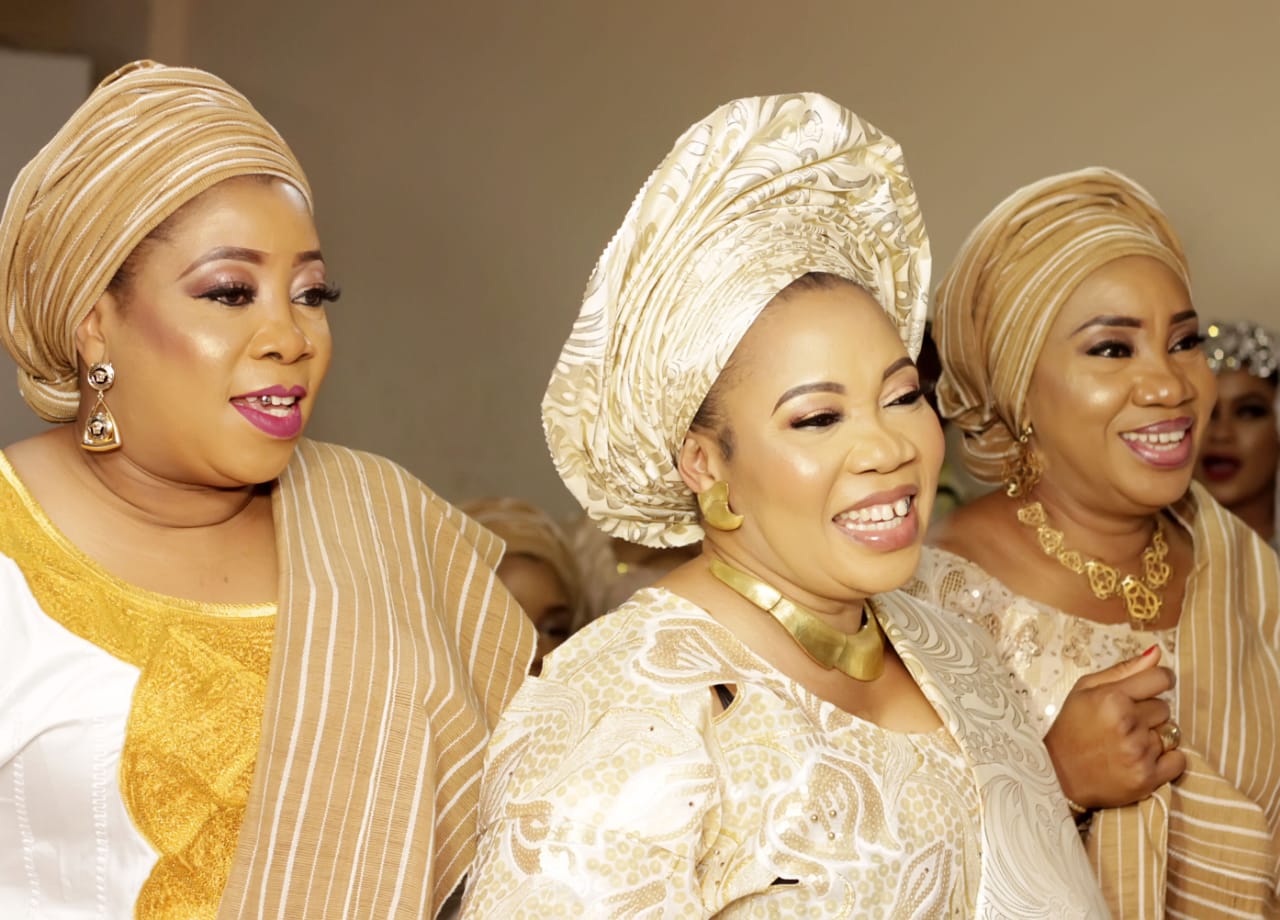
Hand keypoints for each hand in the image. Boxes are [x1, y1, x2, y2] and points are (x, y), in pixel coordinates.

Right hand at [1043, 646, 1186, 809]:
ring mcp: (1139, 752)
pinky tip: (1142, 759)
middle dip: (1148, 714)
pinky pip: (1179, 760)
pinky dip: (1167, 760)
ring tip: (1127, 744)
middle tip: (1123, 723)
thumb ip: (1124, 670)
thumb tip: (1158, 653)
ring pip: (1170, 734)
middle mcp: (1127, 724)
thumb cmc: (1071, 728)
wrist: (1057, 775)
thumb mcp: (1085, 690)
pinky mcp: (1147, 778)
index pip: (1160, 678)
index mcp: (1111, 698)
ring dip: (1154, 737)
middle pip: (1164, 708)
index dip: (1160, 681)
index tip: (1154, 687)